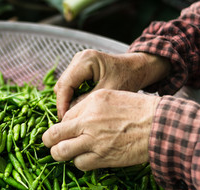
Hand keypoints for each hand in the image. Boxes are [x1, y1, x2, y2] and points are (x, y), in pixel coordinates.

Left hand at [42, 89, 160, 170]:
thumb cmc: (140, 110)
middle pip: (54, 134)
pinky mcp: (102, 157)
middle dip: (49, 140)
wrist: (161, 126)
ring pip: (61, 152)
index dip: (63, 125)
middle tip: (50, 143)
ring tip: (63, 153)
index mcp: (92, 101)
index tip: (65, 130)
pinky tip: (86, 158)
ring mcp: (93, 140)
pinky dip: (80, 162)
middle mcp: (88, 120)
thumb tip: (74, 120)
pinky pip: (80, 163)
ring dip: (61, 154)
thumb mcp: (113, 97)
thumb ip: (91, 106)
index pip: (66, 116)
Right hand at [54, 50, 169, 119]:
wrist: (137, 69)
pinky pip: (70, 85)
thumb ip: (87, 102)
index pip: (65, 85)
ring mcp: (78, 63)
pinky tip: (77, 108)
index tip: (64, 121)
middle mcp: (78, 59)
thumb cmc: (127, 78)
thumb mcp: (108, 93)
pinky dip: (72, 97)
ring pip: (64, 86)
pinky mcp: (79, 69)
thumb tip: (69, 116)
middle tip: (67, 121)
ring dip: (66, 101)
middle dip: (63, 103)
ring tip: (72, 117)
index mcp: (86, 60)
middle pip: (62, 85)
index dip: (62, 104)